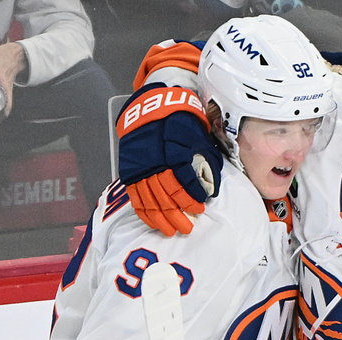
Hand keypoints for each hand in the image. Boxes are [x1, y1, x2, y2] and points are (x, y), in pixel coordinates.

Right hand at [117, 83, 222, 234]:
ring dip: (161, 217)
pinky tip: (153, 222)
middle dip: (177, 214)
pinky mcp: (130, 170)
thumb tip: (211, 189)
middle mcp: (154, 159)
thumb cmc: (182, 124)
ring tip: (171, 230)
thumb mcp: (199, 138)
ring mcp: (140, 165)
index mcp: (173, 149)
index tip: (201, 207)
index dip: (192, 196)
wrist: (153, 107)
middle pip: (165, 193)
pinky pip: (135, 195)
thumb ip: (206, 163)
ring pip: (149, 198)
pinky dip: (144, 211)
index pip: (182, 179)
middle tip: (187, 228)